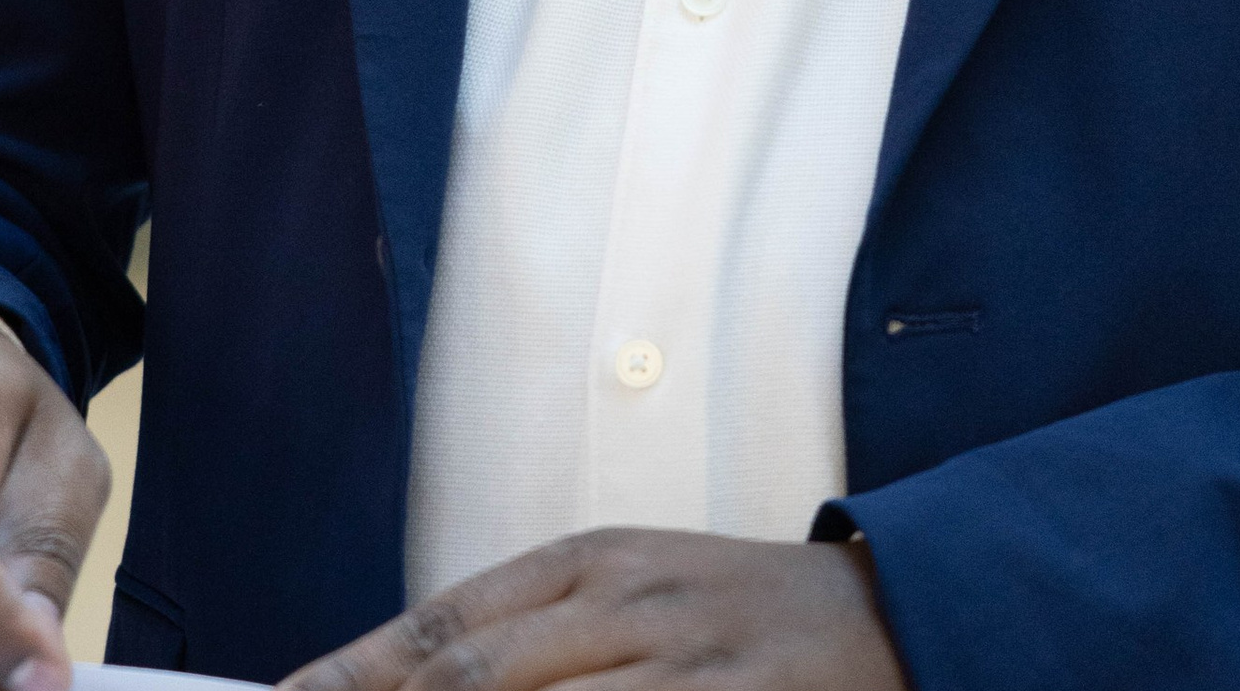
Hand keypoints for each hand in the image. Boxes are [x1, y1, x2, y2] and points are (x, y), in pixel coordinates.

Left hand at [281, 530, 905, 690]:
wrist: (889, 613)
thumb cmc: (728, 615)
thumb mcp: (626, 594)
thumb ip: (524, 639)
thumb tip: (403, 684)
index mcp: (588, 562)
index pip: (440, 627)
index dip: (349, 680)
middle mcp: (625, 605)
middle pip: (474, 682)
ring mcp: (683, 665)